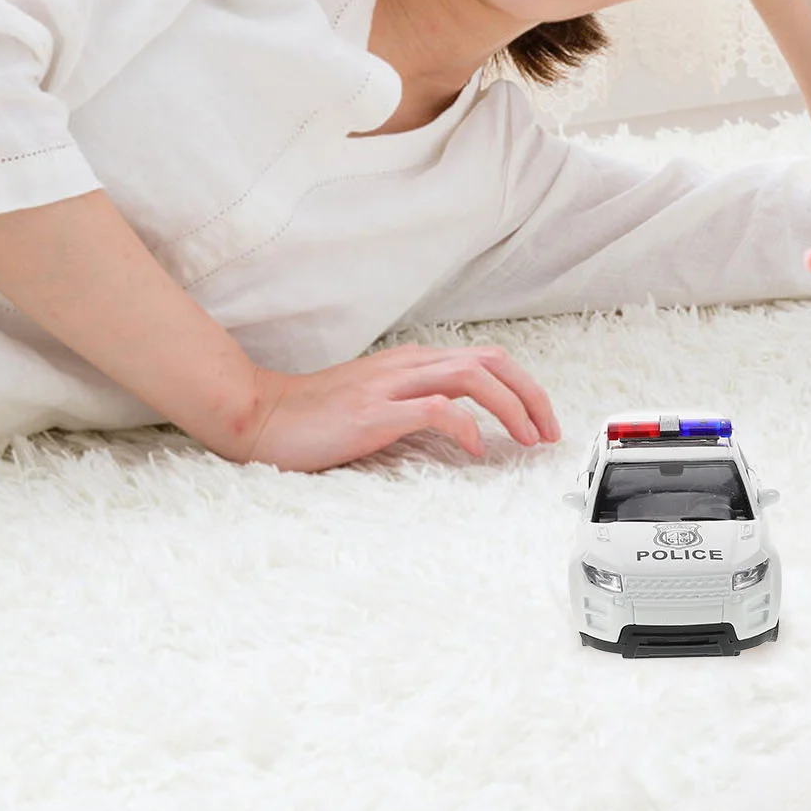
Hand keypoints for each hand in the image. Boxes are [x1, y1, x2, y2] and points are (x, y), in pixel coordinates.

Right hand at [217, 343, 560, 471]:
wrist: (261, 415)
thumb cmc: (319, 415)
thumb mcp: (381, 399)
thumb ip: (420, 400)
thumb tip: (465, 420)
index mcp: (415, 362)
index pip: (487, 360)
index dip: (524, 387)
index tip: (543, 421)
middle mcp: (409, 365)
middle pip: (492, 362)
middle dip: (531, 394)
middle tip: (549, 433)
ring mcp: (391, 386)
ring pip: (472, 378)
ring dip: (510, 408)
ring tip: (526, 440)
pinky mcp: (373, 413)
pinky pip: (434, 409)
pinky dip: (465, 426)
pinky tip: (474, 450)